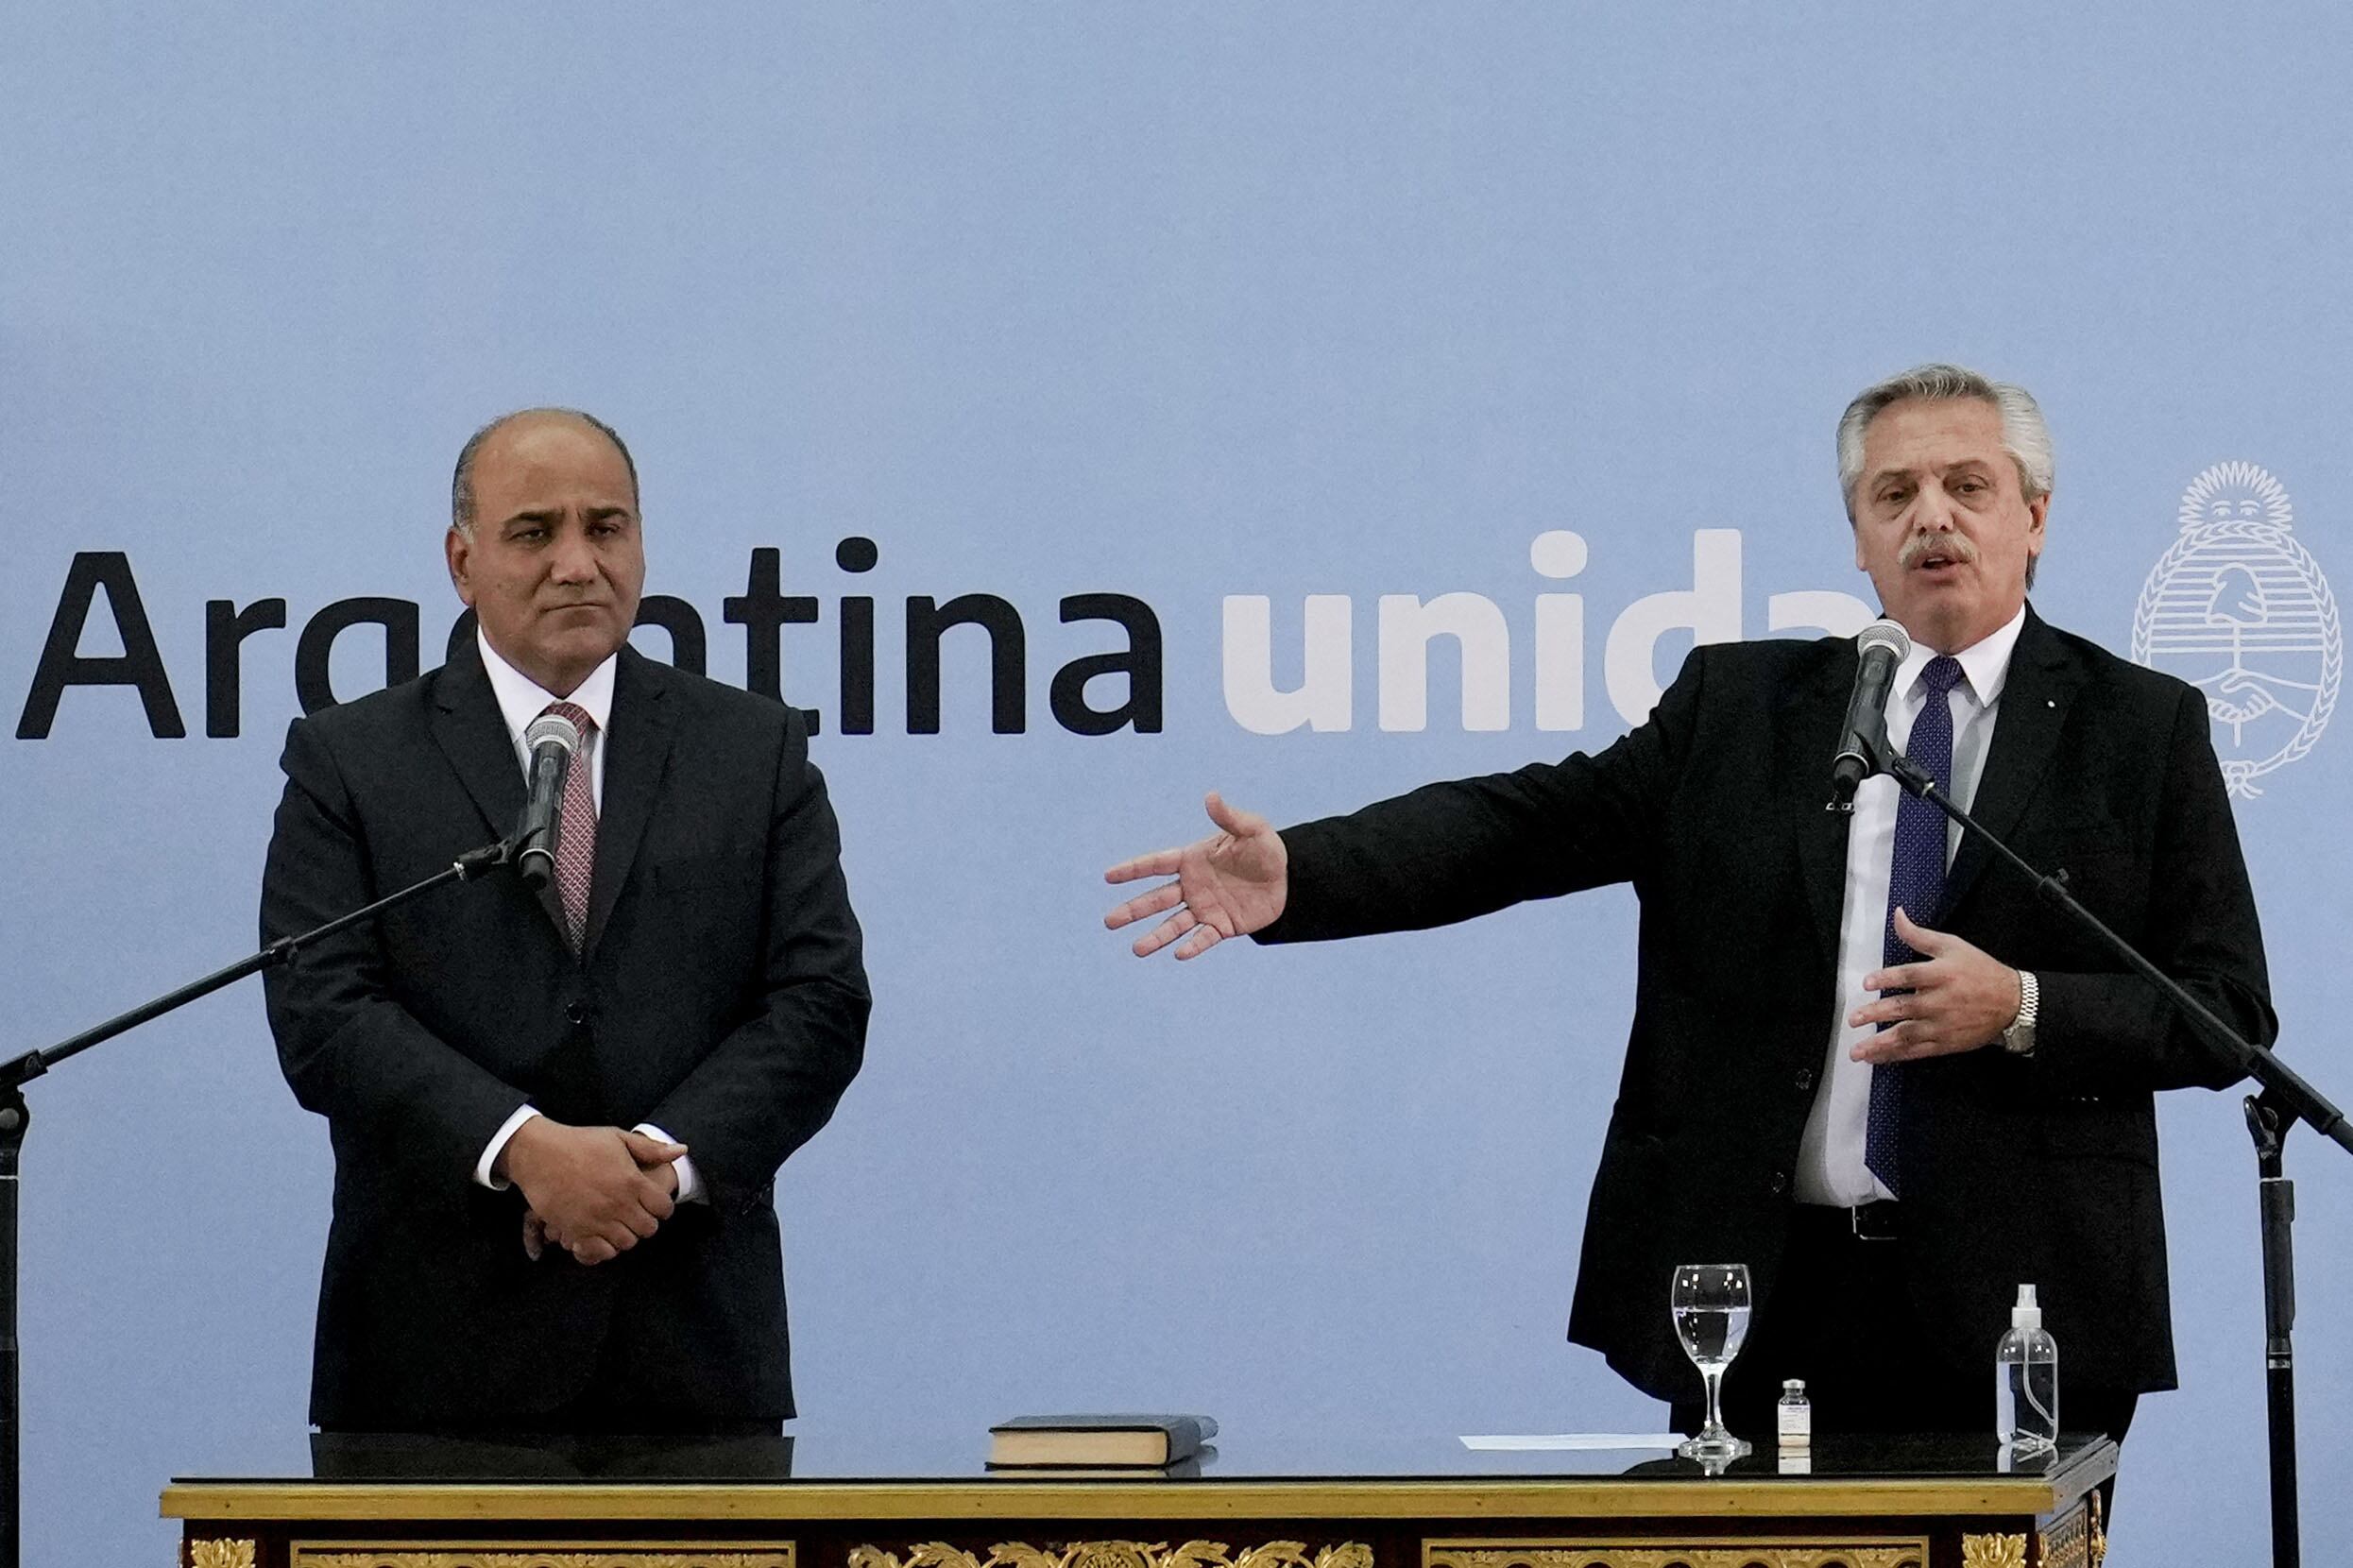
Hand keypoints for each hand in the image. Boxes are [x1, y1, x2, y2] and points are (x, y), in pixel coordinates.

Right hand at [498, 1120, 687, 1264]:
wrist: (539, 1154)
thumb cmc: (580, 1143)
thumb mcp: (618, 1138)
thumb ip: (651, 1149)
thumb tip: (681, 1151)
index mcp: (632, 1182)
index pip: (663, 1208)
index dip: (662, 1208)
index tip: (654, 1204)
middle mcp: (618, 1204)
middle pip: (647, 1229)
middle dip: (646, 1223)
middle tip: (636, 1215)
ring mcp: (597, 1220)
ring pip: (626, 1243)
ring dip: (626, 1235)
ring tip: (618, 1224)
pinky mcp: (576, 1231)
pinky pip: (601, 1252)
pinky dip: (604, 1247)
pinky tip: (600, 1234)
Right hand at [1104, 791, 1287, 958]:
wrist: (1289, 881)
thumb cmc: (1267, 851)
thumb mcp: (1253, 830)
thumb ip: (1230, 817)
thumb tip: (1211, 797)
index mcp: (1193, 860)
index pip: (1157, 864)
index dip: (1133, 870)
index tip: (1108, 876)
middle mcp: (1193, 886)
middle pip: (1157, 899)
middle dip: (1133, 910)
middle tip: (1108, 922)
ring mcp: (1205, 908)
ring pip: (1174, 924)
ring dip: (1155, 936)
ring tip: (1136, 950)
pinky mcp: (1222, 927)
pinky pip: (1203, 939)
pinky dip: (1192, 947)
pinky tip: (1178, 954)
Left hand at [1848, 907, 2022, 1063]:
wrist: (2013, 1003)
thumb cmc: (1980, 971)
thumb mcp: (1953, 946)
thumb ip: (1920, 935)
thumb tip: (1897, 915)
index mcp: (1941, 975)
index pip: (1909, 976)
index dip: (1887, 978)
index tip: (1867, 983)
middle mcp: (1939, 1002)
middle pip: (1903, 1008)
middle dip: (1875, 1014)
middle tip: (1853, 1019)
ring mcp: (1942, 1025)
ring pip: (1906, 1035)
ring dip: (1879, 1044)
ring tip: (1857, 1050)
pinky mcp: (1946, 1043)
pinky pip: (1917, 1052)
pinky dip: (1897, 1056)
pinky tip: (1878, 1058)